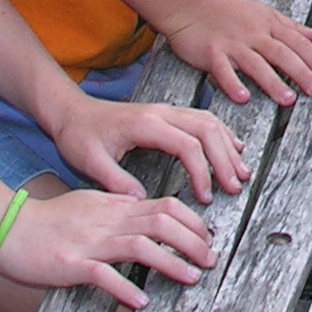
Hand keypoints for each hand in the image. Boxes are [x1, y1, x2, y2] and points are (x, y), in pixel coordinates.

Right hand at [0, 182, 217, 306]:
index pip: (164, 206)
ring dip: (171, 263)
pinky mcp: (70, 264)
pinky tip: (140, 301)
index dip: (192, 222)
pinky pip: (103, 275)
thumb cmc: (46, 220)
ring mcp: (89, 243)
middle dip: (192, 241)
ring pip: (140, 246)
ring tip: (191, 277)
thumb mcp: (88, 205)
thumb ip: (116, 207)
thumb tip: (143, 210)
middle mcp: (106, 221)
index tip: (206, 239)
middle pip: (161, 222)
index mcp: (113, 207)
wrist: (7, 228)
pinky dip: (125, 289)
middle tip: (209, 260)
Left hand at [53, 97, 253, 201]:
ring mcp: (166, 110)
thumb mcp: (89, 161)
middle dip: (225, 159)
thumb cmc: (78, 134)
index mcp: (145, 124)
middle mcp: (161, 112)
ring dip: (227, 146)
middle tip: (234, 186)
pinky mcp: (167, 114)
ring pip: (209, 121)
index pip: (187, 145)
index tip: (205, 196)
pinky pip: (203, 118)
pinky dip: (221, 134)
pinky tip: (232, 148)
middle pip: (207, 130)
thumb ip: (115, 181)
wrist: (71, 111)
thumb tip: (141, 202)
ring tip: (240, 172)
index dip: (202, 171)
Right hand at [163, 0, 311, 106]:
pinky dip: (233, 84)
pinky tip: (244, 97)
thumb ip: (291, 27)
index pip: (297, 42)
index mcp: (268, 24)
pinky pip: (223, 70)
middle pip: (282, 53)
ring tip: (288, 99)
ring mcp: (232, 43)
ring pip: (256, 63)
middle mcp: (253, 33)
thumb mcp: (264, 13)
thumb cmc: (226, 12)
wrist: (189, 5)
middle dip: (301, 72)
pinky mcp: (212, 52)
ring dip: (273, 82)